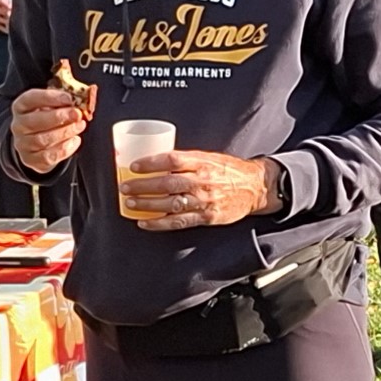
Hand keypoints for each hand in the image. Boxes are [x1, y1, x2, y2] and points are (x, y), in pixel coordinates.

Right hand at [9, 62, 92, 176]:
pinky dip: (64, 149)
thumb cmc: (46, 118)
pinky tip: (75, 140)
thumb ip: (62, 97)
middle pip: (35, 122)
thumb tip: (83, 93)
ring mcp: (22, 144)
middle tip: (77, 113)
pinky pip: (48, 156)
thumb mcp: (51, 104)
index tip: (69, 98)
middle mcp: (18, 125)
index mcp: (20, 107)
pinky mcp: (31, 160)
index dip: (49, 97)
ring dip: (64, 132)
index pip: (30, 99)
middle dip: (59, 117)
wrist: (35, 143)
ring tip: (80, 125)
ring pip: (42, 140)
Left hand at [121, 149, 278, 229]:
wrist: (255, 187)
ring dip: (147, 204)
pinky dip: (160, 223)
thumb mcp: (210, 157)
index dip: (151, 163)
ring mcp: (205, 201)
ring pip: (170, 204)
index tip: (134, 166)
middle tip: (125, 187)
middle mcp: (203, 181)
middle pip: (167, 183)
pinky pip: (179, 222)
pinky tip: (145, 222)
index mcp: (203, 162)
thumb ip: (187, 161)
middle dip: (143, 186)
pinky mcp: (207, 217)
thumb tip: (157, 163)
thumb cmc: (229, 170)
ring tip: (130, 204)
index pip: (172, 160)